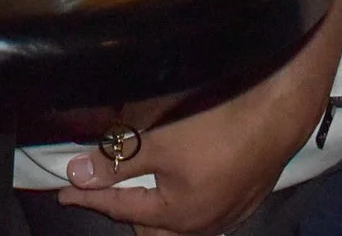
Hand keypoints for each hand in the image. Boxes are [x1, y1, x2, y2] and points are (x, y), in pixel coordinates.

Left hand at [58, 67, 326, 232]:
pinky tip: (177, 187)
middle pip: (152, 226)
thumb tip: (77, 174)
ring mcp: (227, 214)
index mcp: (178, 216)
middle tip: (97, 191)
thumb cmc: (217, 129)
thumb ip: (116, 162)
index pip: (121, 207)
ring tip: (133, 192)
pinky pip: (201, 210)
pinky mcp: (244, 197)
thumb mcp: (158, 144)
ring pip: (178, 222)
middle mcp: (203, 224)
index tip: (63, 192)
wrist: (278, 116)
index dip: (88, 196)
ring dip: (153, 209)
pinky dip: (179, 203)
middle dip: (124, 210)